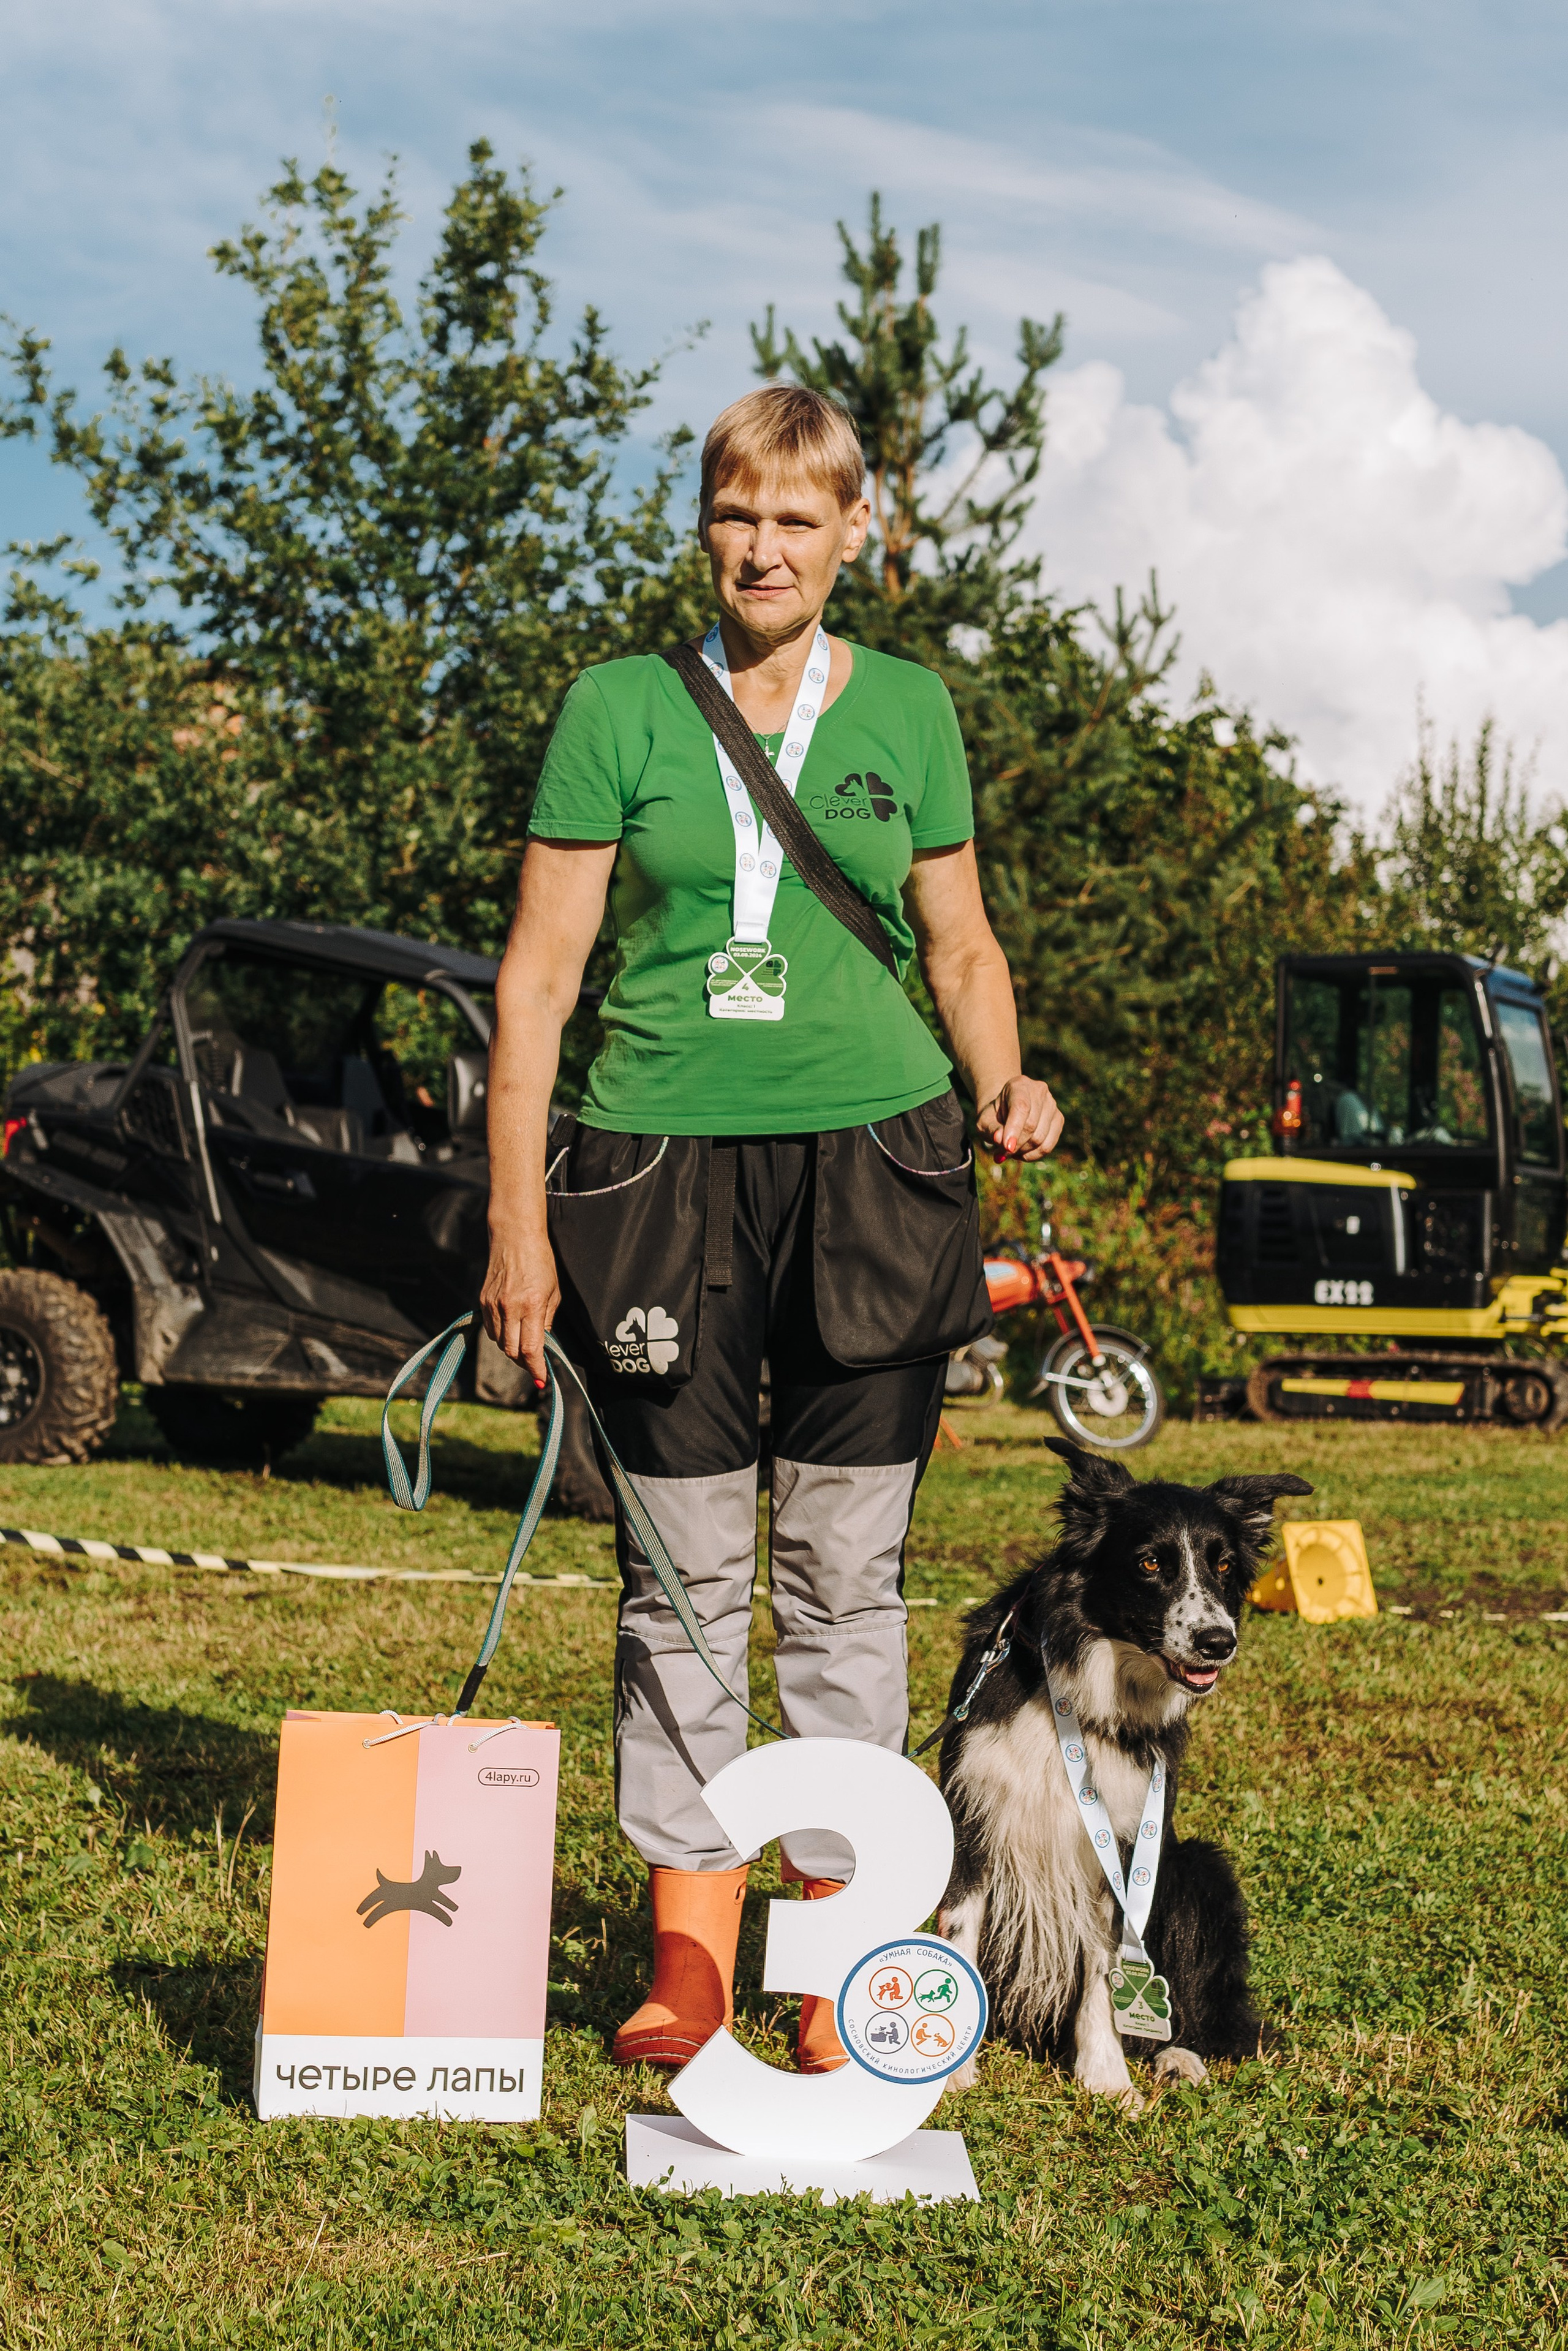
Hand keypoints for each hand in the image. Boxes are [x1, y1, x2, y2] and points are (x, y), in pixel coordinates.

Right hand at [480, 1226, 559, 1391]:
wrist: (514, 1237)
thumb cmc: (541, 1262)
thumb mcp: (553, 1293)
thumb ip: (547, 1322)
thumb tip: (543, 1346)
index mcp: (532, 1305)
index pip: (530, 1349)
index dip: (536, 1368)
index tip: (542, 1379)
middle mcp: (510, 1308)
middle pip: (512, 1351)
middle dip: (525, 1362)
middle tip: (535, 1364)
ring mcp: (493, 1305)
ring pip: (499, 1343)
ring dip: (513, 1350)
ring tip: (525, 1346)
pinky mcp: (482, 1301)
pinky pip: (490, 1329)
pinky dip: (501, 1335)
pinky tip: (512, 1329)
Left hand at [977, 1076, 1062, 1161]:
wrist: (1006, 1110)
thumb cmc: (994, 1116)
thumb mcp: (985, 1121)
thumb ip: (991, 1130)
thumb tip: (1000, 1140)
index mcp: (1019, 1085)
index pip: (1021, 1107)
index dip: (1014, 1129)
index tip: (1006, 1147)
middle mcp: (1039, 1090)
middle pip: (1031, 1125)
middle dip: (1015, 1145)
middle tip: (1002, 1154)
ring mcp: (1052, 1104)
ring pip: (1040, 1138)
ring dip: (1022, 1151)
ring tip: (1010, 1152)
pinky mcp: (1058, 1119)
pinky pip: (1048, 1145)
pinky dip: (1033, 1155)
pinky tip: (1022, 1153)